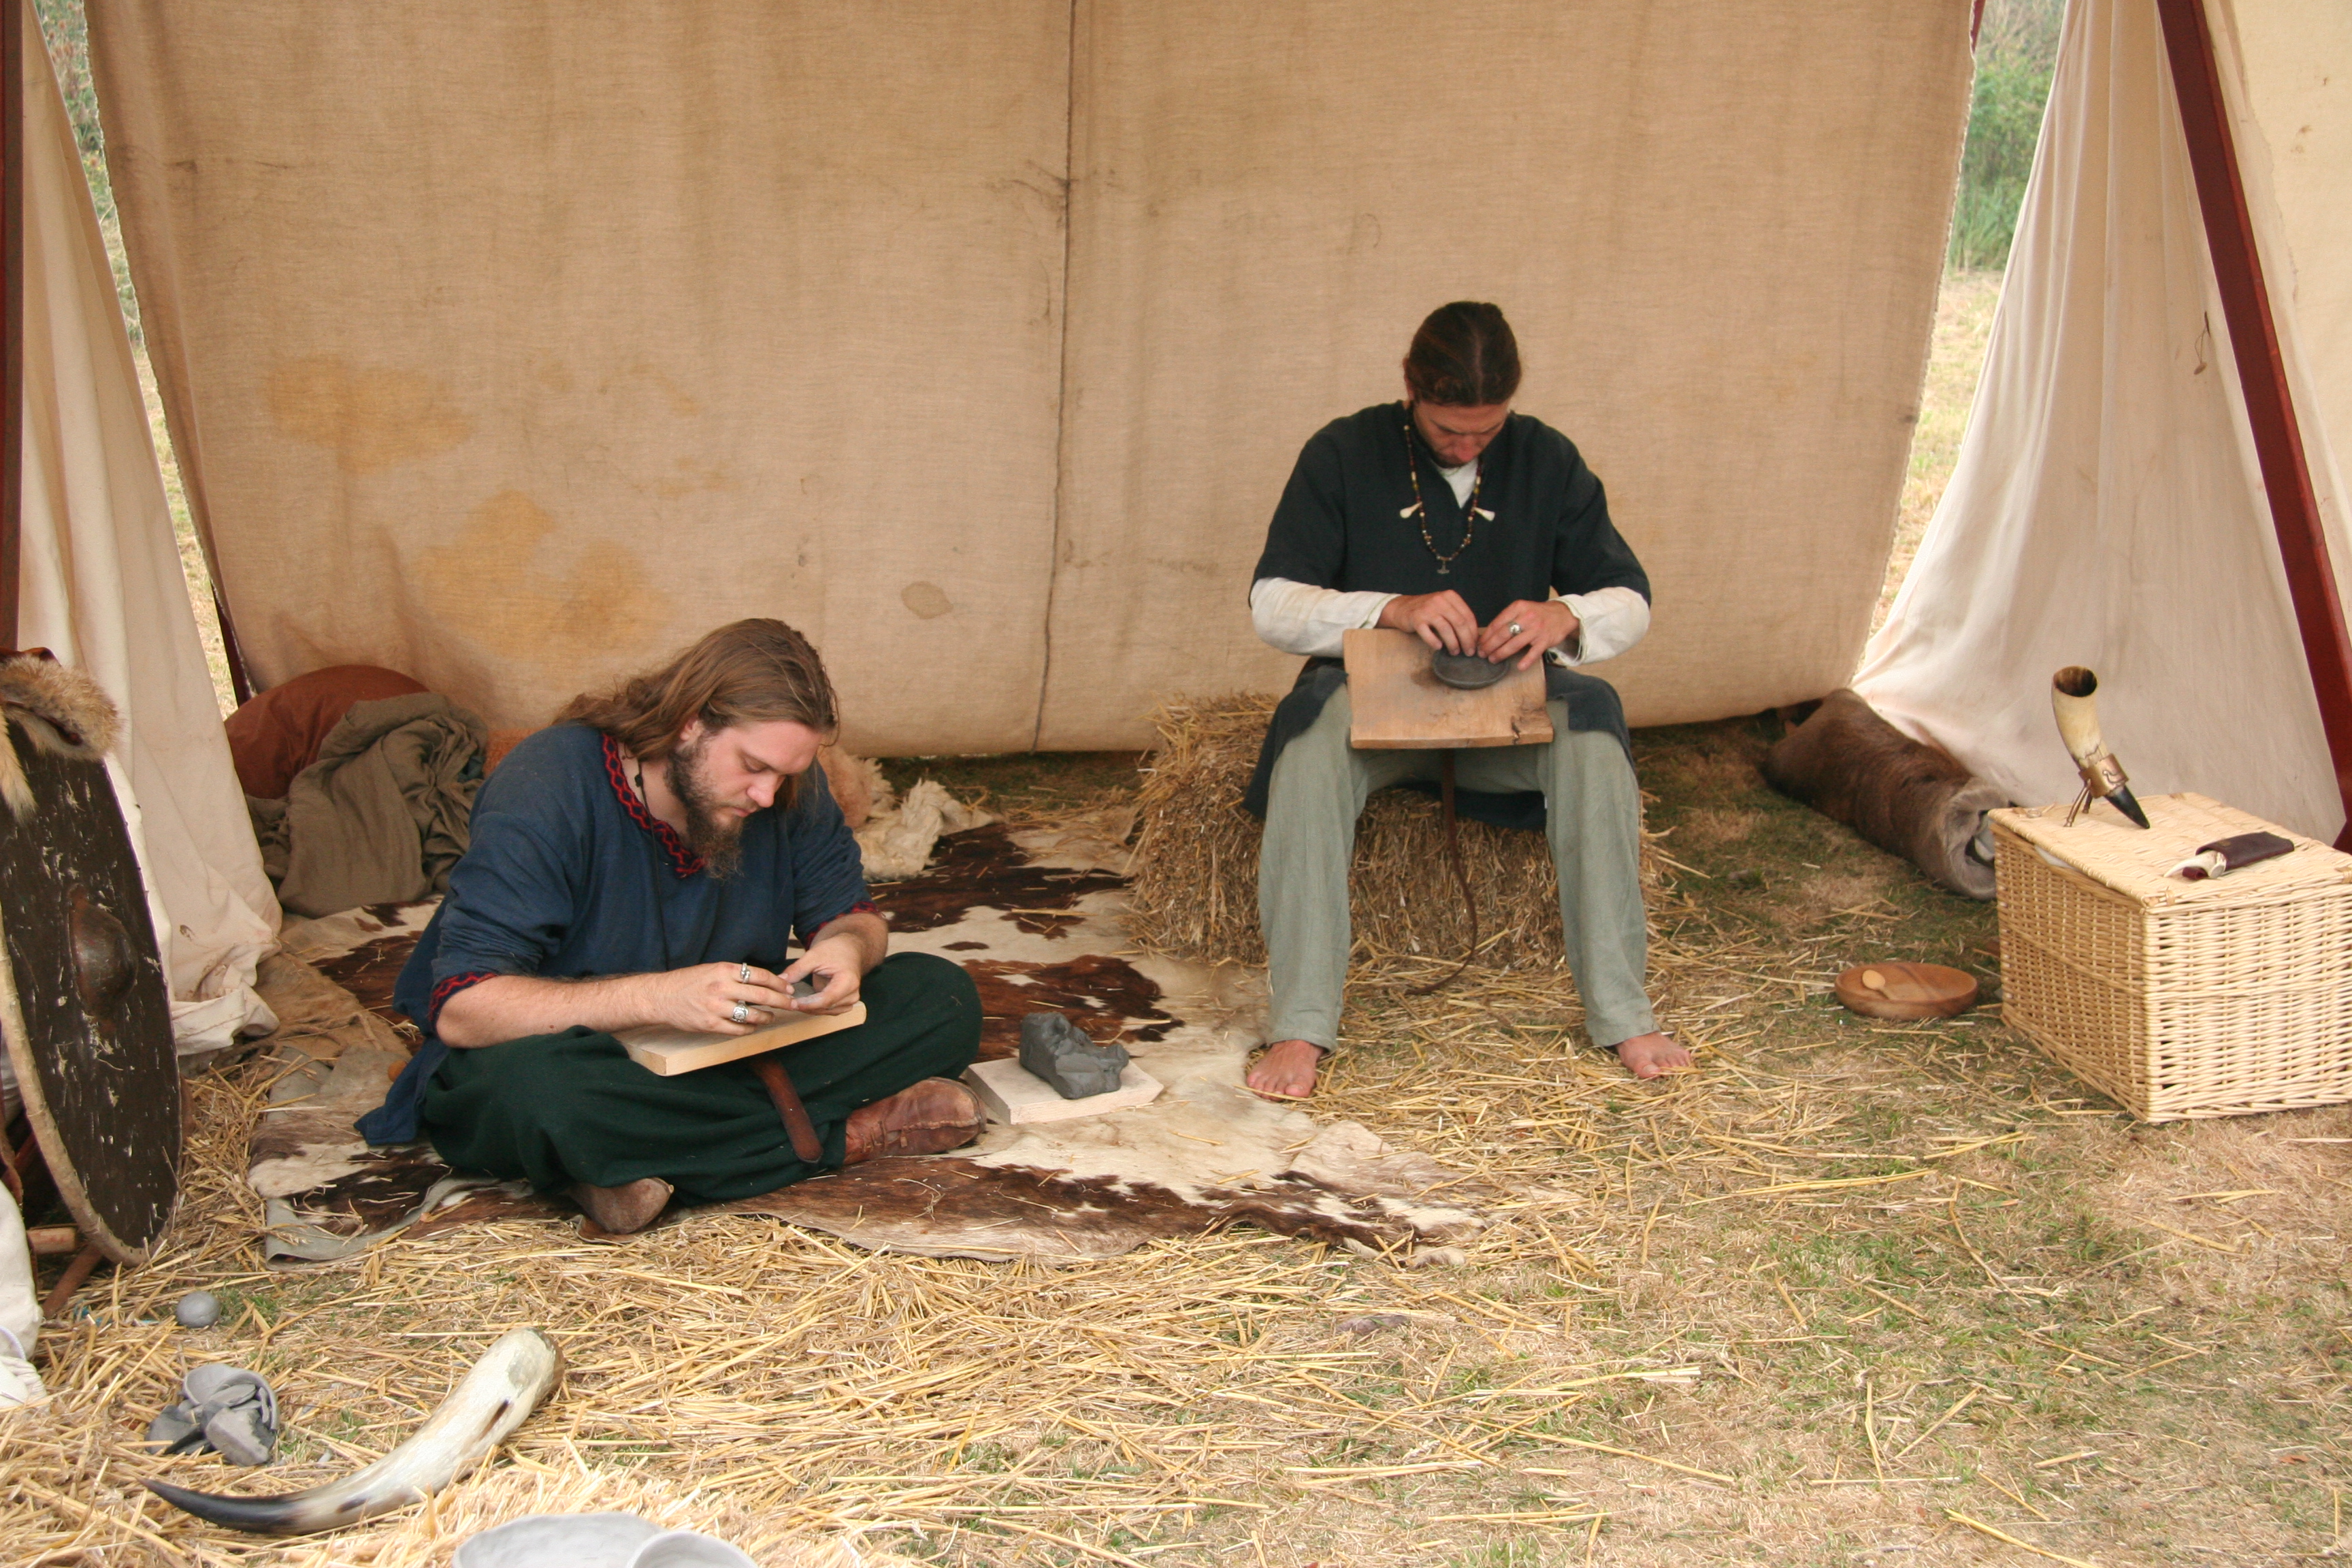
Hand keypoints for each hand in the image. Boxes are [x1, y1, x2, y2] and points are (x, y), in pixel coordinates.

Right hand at [648, 962, 799, 1035]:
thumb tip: (763, 980)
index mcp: (724, 970)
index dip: (778, 983)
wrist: (661, 996)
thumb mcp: (712, 969)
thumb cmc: (688, 982)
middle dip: (782, 1000)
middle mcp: (722, 988)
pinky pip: (738, 1030)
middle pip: (761, 995)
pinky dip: (750, 1029)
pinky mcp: (710, 1025)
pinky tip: (753, 1026)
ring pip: (752, 1015)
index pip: (760, 975)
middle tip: (792, 1003)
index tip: (788, 987)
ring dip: (767, 1017)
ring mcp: (716, 1008)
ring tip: (771, 1016)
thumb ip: (735, 974)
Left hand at [782, 934, 866, 1014]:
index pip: (826, 999)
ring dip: (810, 1009)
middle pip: (826, 1007)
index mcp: (848, 981)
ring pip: (826, 1012)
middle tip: (787, 1001)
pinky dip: (816, 1008)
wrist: (850, 949)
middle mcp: (852, 994)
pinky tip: (804, 1002)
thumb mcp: (814, 955)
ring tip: (794, 1001)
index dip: (808, 1003)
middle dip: (806, 1006)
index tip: (792, 1002)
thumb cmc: (835, 950)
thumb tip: (781, 980)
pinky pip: (828, 1010)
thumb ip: (798, 969)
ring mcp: (850, 1001)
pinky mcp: (845, 1003)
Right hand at [1378, 589, 1479, 653]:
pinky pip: (1429, 634)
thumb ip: (1457, 616)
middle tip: (1468, 652)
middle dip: (1466, 640)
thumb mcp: (1444, 607)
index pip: (1468, 616)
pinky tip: (1438, 647)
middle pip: (1459, 623)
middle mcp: (1440, 600)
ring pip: (1446, 629)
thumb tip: (1474, 637)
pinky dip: (1435, 643)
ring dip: (1453, 644)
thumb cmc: (1428, 610)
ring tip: (1455, 652)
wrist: (1402, 607)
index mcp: (1450, 596)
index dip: (1473, 633)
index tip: (1475, 644)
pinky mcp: (1416, 619)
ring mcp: (1427, 609)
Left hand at [1476, 599, 1579, 669]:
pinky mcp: (1545, 640)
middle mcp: (1527, 617)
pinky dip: (1526, 660)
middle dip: (1490, 645)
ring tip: (1493, 659)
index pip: (1497, 623)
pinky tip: (1519, 667)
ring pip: (1515, 643)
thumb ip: (1507, 619)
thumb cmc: (1538, 614)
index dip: (1486, 635)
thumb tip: (1488, 634)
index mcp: (1518, 608)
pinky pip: (1534, 652)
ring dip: (1501, 653)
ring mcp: (1536, 629)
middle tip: (1482, 654)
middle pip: (1503, 634)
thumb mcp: (1522, 609)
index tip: (1479, 644)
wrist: (1563, 614)